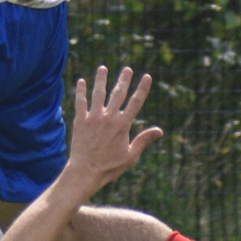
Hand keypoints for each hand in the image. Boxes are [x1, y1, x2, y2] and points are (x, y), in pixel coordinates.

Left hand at [65, 66, 161, 190]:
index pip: (136, 102)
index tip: (146, 76)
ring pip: (98, 94)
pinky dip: (80, 91)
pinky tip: (81, 81)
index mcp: (123, 125)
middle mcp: (109, 118)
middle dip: (124, 80)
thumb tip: (160, 130)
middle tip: (127, 68)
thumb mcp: (131, 155)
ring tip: (102, 68)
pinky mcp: (80, 121)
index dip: (142, 88)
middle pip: (118, 94)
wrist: (86, 172)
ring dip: (100, 80)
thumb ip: (144, 140)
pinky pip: (80, 103)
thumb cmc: (110, 167)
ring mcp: (93, 118)